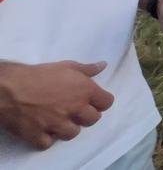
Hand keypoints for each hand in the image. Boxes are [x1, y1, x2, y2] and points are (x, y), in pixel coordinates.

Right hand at [0, 60, 114, 149]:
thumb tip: (103, 65)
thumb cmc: (38, 74)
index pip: (107, 103)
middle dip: (85, 115)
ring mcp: (57, 124)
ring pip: (73, 133)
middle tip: (73, 110)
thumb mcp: (66, 66)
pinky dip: (46, 138)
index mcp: (85, 91)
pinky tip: (42, 129)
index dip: (100, 102)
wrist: (8, 87)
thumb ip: (87, 69)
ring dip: (67, 128)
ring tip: (57, 119)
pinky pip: (49, 143)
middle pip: (93, 119)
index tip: (92, 100)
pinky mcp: (39, 135)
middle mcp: (75, 109)